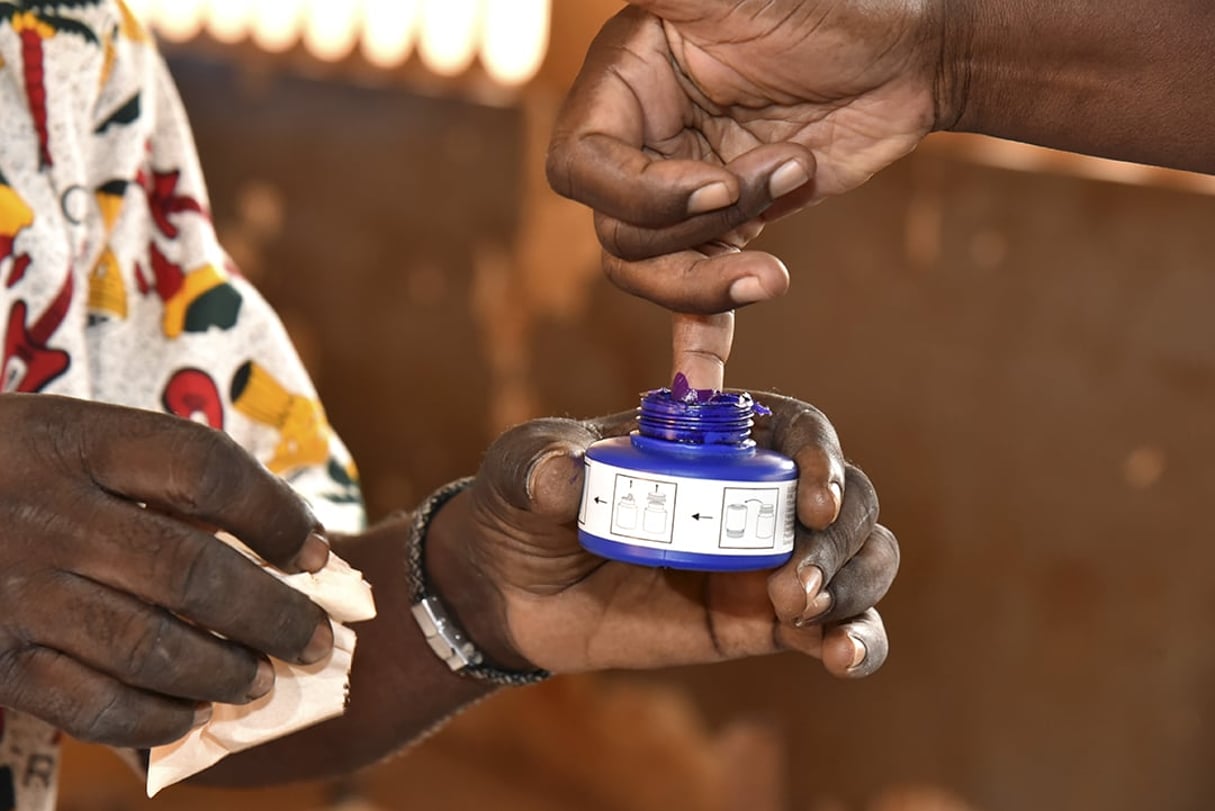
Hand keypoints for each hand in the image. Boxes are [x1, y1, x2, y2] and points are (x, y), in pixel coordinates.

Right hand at [0, 393, 333, 746]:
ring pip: (150, 647)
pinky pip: (90, 705)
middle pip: (192, 571)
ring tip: (263, 680)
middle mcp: (46, 514)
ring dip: (225, 672)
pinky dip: (154, 718)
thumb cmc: (10, 471)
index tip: (314, 551)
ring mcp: (13, 591)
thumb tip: (289, 537)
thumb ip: (162, 474)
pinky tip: (191, 714)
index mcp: (76, 440)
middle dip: (274, 615)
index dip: (276, 514)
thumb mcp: (70, 437)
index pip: (205, 470)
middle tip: (317, 640)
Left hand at [427, 392, 897, 677]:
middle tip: (794, 581)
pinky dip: (858, 642)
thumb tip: (566, 478)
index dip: (820, 454)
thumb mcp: (520, 472)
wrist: (508, 591)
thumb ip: (541, 468)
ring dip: (855, 585)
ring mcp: (763, 559)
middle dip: (841, 536)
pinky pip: (833, 630)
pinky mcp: (758, 622)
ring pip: (860, 559)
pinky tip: (843, 657)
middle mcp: (754, 492)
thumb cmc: (522, 506)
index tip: (811, 498)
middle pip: (847, 497)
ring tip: (800, 610)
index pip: (796, 429)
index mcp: (714, 438)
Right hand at [546, 0, 940, 312]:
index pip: (582, 168)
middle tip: (782, 174)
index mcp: (625, 89)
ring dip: (715, 276)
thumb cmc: (833, 4)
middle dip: (701, 228)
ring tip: (780, 251)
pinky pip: (698, 302)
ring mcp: (688, 200)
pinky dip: (699, 341)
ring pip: (654, 276)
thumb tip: (639, 4)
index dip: (641, 193)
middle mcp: (645, 148)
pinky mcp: (733, 236)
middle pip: (619, 235)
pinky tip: (705, 384)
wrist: (914, 53)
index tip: (715, 186)